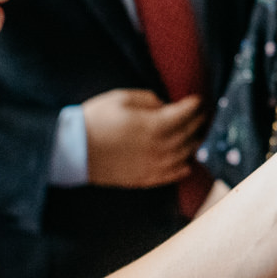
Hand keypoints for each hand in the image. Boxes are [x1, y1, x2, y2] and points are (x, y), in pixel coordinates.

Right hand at [83, 89, 205, 188]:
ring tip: (197, 136)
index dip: (193, 105)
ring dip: (193, 145)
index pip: (184, 114)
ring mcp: (153, 165)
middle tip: (202, 115)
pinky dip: (182, 169)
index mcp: (154, 126)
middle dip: (197, 122)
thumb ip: (148, 100)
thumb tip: (163, 106)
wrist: (74, 150)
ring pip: (183, 155)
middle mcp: (159, 147)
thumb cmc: (96, 120)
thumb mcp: (121, 98)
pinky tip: (187, 164)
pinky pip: (171, 175)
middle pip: (187, 134)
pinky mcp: (144, 178)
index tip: (198, 100)